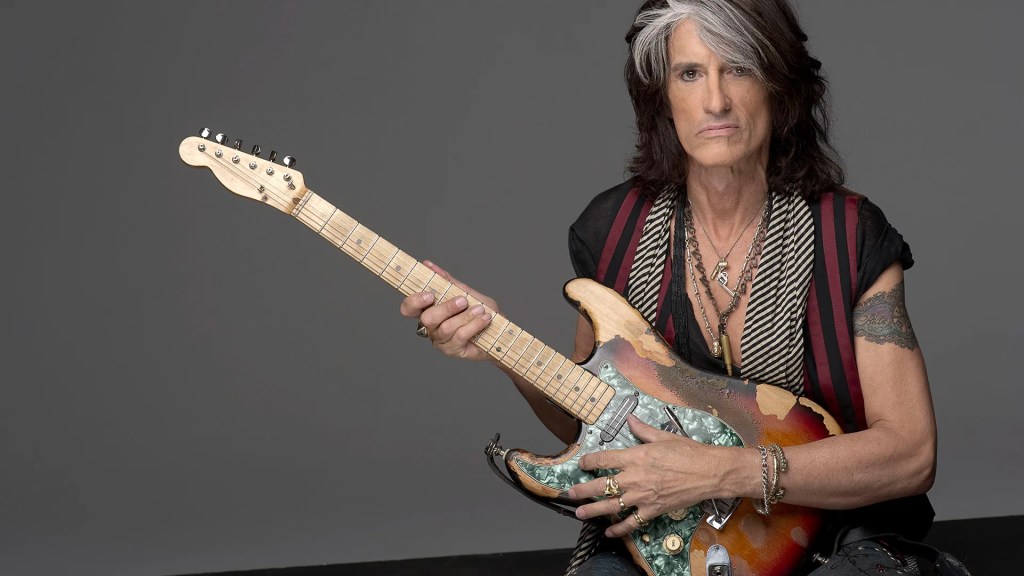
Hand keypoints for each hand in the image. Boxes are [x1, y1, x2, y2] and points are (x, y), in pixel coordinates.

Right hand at [398, 260, 497, 361]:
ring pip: (446, 328)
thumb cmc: (480, 311)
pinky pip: (460, 336)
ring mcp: (440, 341)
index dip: (414, 302)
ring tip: (480, 310)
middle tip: (462, 300)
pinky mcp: (453, 350)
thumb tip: (429, 265)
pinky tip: (484, 318)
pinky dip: (474, 325)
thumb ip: (448, 281)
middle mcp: (430, 327)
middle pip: (427, 319)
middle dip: (446, 308)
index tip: (430, 294)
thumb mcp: (465, 292)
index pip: (408, 309)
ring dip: (465, 316)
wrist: (500, 330)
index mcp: (428, 310)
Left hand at [568, 415, 738, 537]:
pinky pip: (632, 522)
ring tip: (580, 513)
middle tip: (571, 493)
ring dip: (593, 510)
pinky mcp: (653, 510)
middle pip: (601, 485)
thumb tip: (631, 420)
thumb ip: (643, 430)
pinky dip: (619, 529)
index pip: (604, 459)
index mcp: (636, 456)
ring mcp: (643, 496)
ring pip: (611, 506)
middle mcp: (635, 477)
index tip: (582, 463)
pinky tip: (609, 532)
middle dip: (583, 490)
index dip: (589, 461)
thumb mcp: (664, 436)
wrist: (709, 472)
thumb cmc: (689, 452)